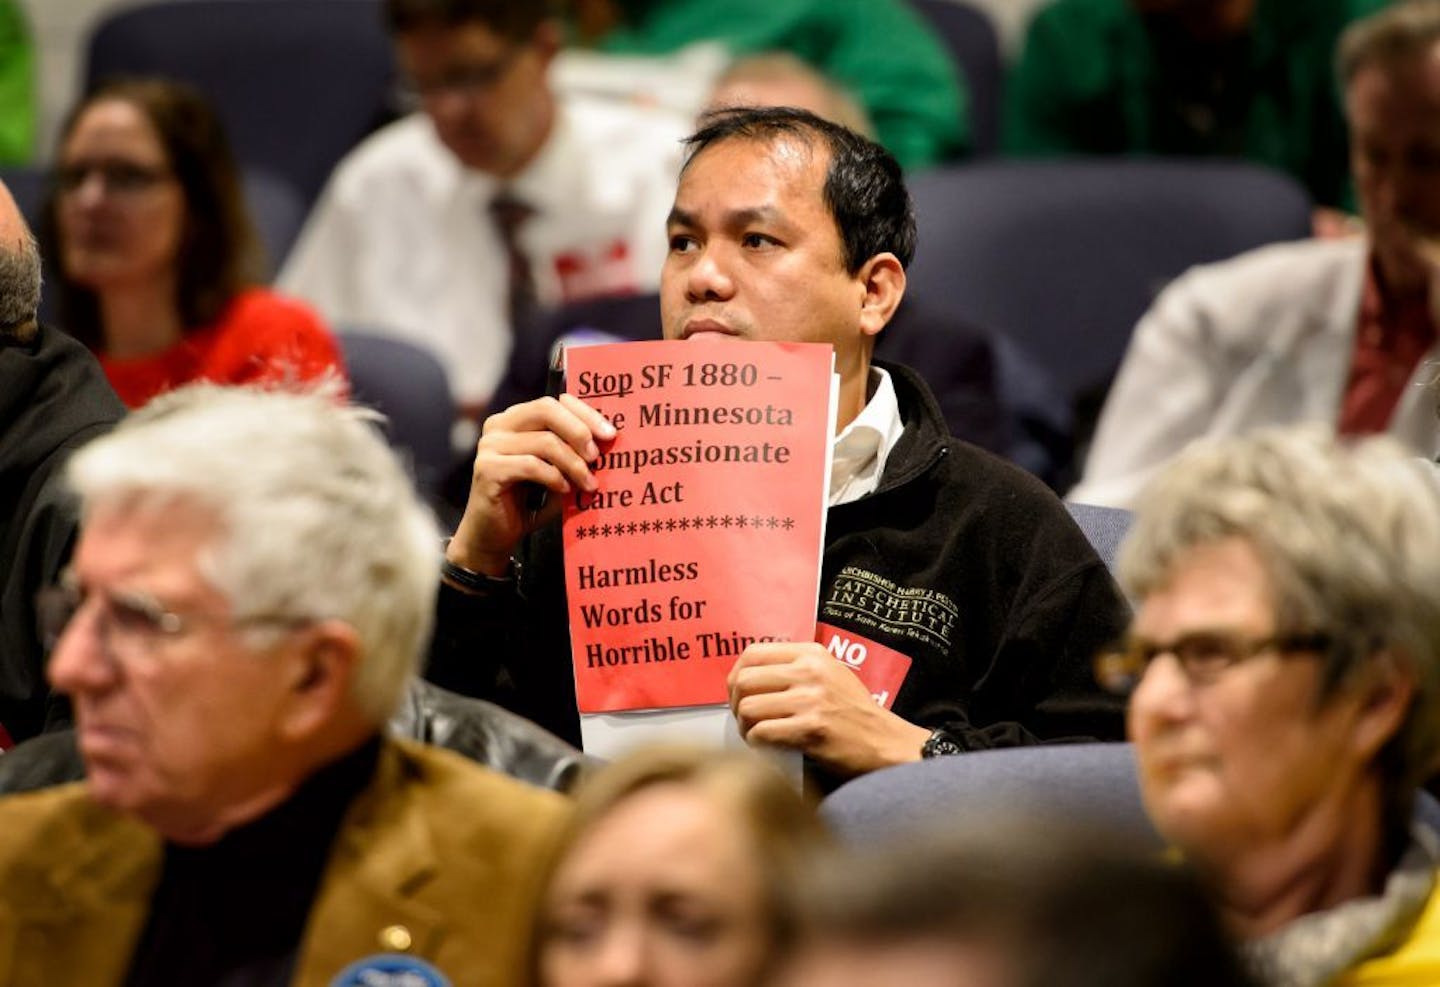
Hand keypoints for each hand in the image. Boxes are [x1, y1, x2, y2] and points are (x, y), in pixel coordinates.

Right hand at [448, 394, 614, 577]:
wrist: (494, 536)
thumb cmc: (529, 502)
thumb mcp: (558, 471)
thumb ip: (574, 453)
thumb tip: (606, 441)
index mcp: (516, 419)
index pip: (555, 402)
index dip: (585, 414)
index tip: (610, 434)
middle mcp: (499, 426)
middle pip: (546, 410)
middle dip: (579, 432)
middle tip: (597, 457)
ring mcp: (490, 445)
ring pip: (544, 441)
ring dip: (573, 464)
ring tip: (588, 483)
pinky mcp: (487, 468)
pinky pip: (531, 465)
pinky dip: (554, 477)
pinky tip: (564, 490)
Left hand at [727, 642, 929, 776]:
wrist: (886, 743)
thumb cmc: (855, 713)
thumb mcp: (830, 675)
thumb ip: (795, 669)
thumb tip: (749, 676)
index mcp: (812, 654)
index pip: (753, 653)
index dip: (736, 675)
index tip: (738, 694)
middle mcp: (810, 671)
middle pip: (744, 680)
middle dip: (735, 704)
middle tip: (745, 720)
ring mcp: (811, 699)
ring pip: (747, 708)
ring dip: (745, 727)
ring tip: (756, 736)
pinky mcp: (811, 729)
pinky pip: (761, 733)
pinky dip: (756, 744)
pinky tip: (768, 748)